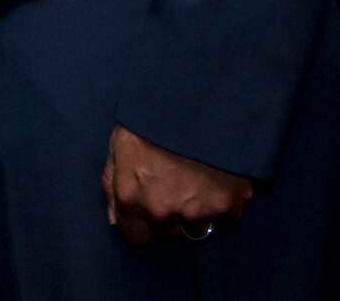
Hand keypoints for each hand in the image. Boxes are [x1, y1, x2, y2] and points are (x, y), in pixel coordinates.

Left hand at [100, 124, 252, 244]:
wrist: (195, 102)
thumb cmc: (151, 118)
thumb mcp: (118, 143)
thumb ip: (112, 183)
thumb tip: (114, 217)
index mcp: (132, 198)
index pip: (136, 236)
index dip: (142, 222)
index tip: (149, 207)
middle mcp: (162, 212)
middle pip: (167, 232)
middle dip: (169, 215)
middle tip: (174, 184)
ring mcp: (196, 212)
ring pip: (196, 225)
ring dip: (196, 209)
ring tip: (195, 176)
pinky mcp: (228, 207)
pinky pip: (226, 217)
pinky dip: (223, 203)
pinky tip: (217, 177)